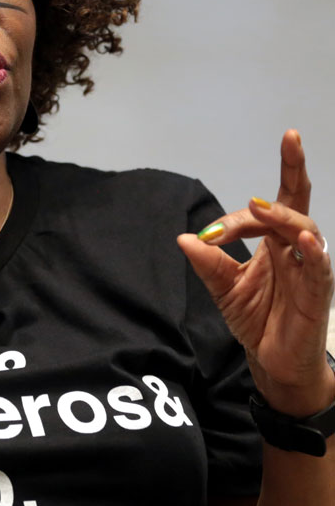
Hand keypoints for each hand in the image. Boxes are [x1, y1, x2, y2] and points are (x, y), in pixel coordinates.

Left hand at [177, 130, 333, 415]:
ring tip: (263, 208)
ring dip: (285, 215)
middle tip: (286, 145)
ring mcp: (309, 267)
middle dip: (294, 169)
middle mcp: (294, 247)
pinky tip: (304, 237)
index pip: (270, 206)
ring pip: (306, 228)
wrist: (272, 361)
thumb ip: (208, 264)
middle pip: (297, 201)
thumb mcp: (224, 289)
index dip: (240, 214)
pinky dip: (314, 251)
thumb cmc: (256, 320)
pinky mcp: (317, 293)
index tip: (211, 232)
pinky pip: (320, 267)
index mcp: (273, 242)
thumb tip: (185, 238)